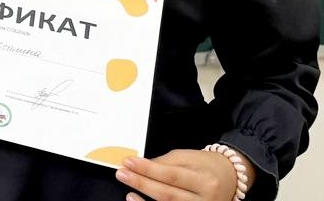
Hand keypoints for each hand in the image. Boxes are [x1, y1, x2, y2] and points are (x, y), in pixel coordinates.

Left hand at [117, 148, 253, 200]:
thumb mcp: (187, 157)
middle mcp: (205, 200)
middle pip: (168, 194)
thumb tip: (140, 167)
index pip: (171, 175)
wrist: (231, 178)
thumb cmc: (206, 165)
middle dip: (141, 184)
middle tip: (122, 173)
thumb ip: (164, 163)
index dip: (147, 170)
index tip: (128, 162)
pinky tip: (137, 200)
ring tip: (128, 191)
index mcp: (204, 179)